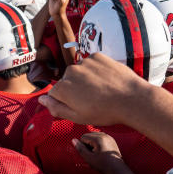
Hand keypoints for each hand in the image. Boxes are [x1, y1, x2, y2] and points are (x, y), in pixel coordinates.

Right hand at [39, 53, 153, 125]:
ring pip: (80, 71)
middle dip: (76, 89)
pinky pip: (91, 63)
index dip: (67, 101)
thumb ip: (56, 108)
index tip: (80, 106)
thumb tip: (42, 99)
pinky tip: (106, 80)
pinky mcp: (97, 56)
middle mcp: (70, 72)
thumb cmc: (105, 112)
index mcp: (62, 89)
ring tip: (102, 90)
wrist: (131, 99)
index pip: (56, 94)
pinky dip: (97, 70)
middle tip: (93, 99)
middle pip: (67, 81)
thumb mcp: (78, 117)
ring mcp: (84, 62)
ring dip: (86, 79)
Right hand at [73, 132, 124, 173]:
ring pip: (94, 136)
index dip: (83, 146)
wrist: (117, 169)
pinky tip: (101, 152)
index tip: (89, 154)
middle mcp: (104, 135)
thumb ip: (80, 148)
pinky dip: (98, 143)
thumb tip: (73, 140)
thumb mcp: (89, 158)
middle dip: (88, 144)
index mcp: (98, 138)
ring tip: (97, 153)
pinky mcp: (112, 140)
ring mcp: (109, 137)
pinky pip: (101, 138)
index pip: (83, 137)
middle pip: (89, 135)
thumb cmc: (103, 165)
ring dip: (92, 143)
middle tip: (92, 154)